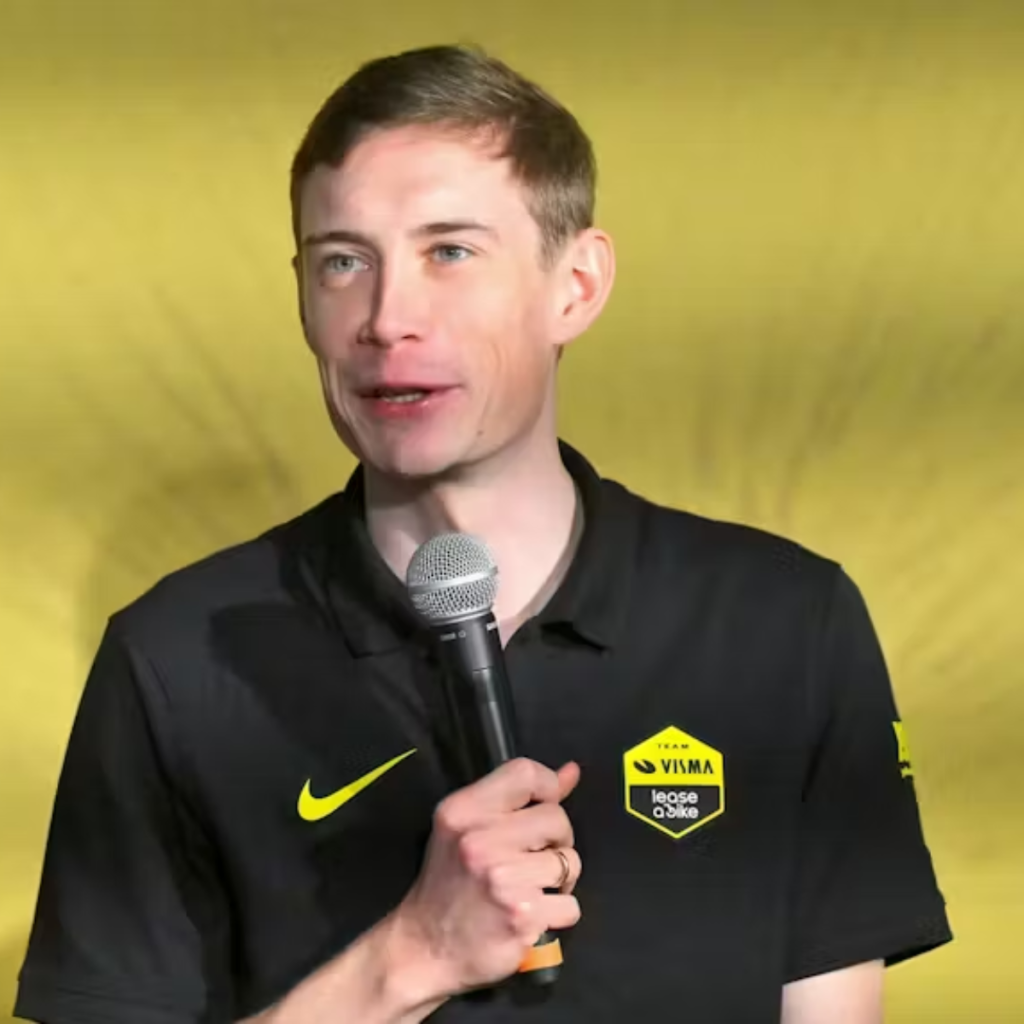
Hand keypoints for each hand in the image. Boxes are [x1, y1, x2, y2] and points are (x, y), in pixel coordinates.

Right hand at [383, 758, 581, 1003]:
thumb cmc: (448, 882)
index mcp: (464, 811)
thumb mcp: (467, 827)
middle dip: (556, 839)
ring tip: (529, 887)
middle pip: (557, 818)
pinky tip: (531, 914)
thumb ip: (517, 796)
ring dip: (558, 879)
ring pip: (569, 862)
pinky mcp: (522, 917)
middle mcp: (480, 841)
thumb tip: (571, 771)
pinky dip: (557, 913)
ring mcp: (502, 880)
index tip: (545, 806)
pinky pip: (570, 905)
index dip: (548, 786)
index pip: (525, 773)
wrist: (425, 947)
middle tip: (532, 858)